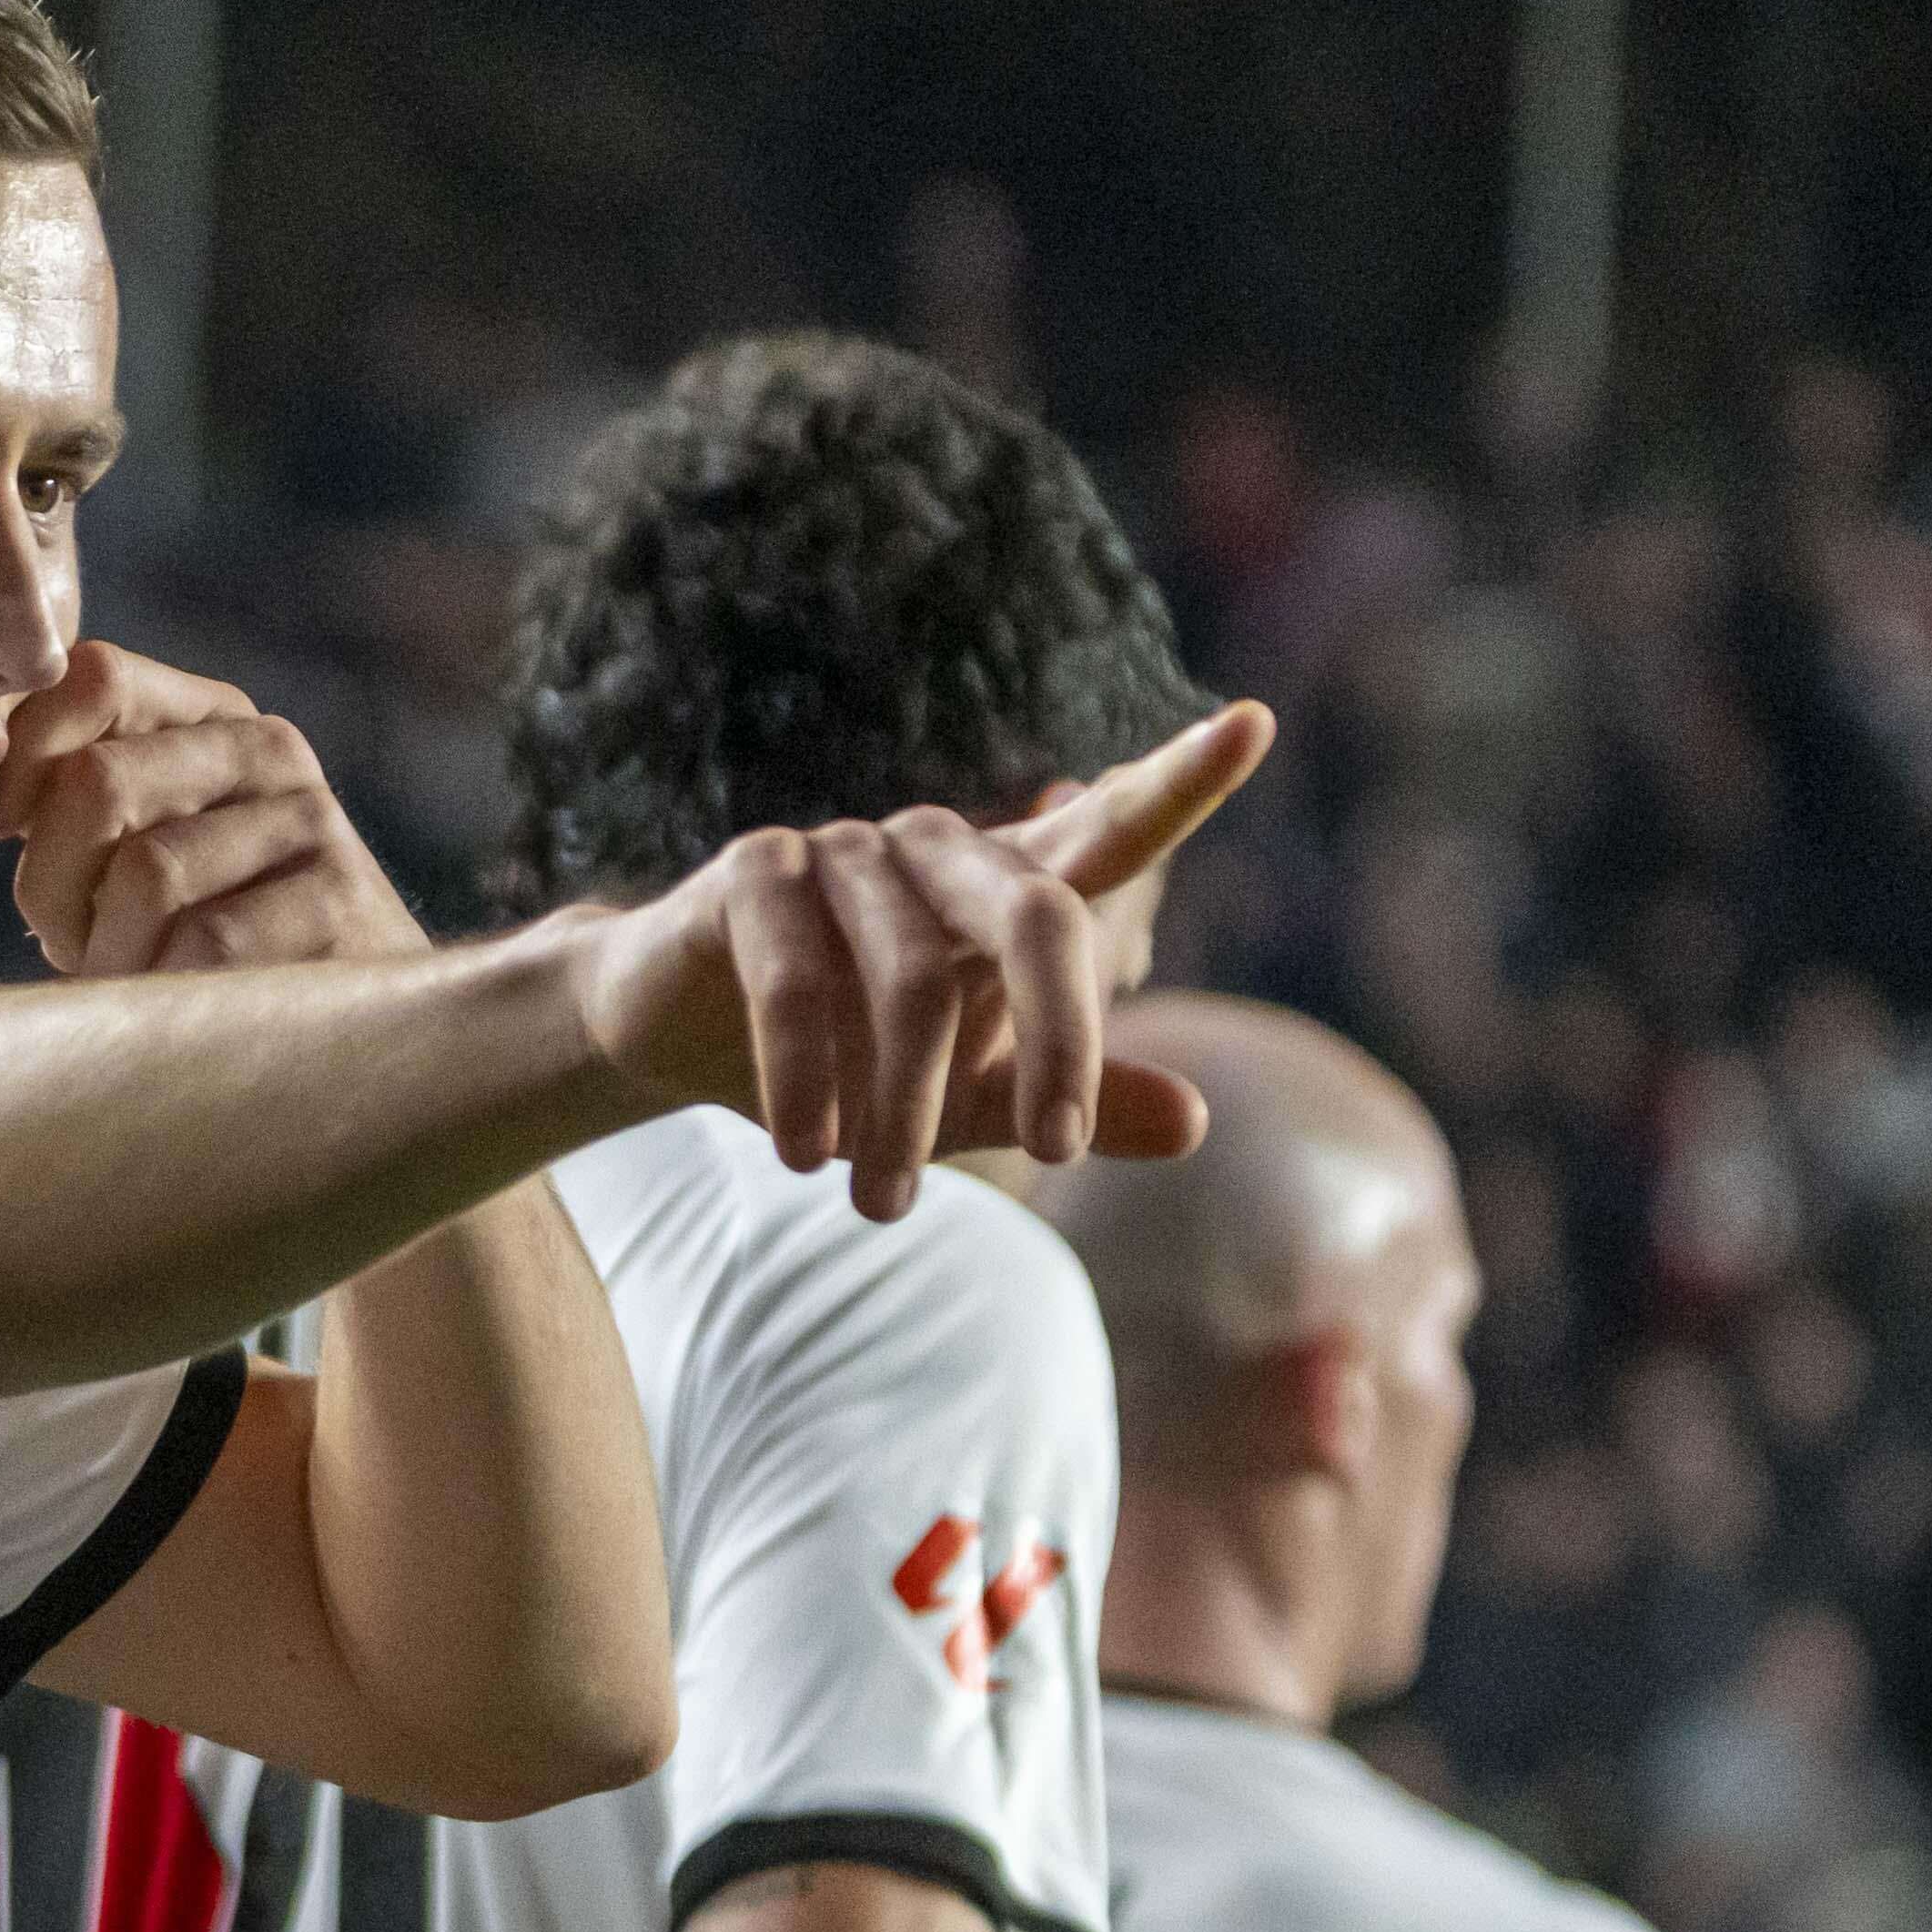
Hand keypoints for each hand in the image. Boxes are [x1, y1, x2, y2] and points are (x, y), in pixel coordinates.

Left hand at [0, 639, 423, 974]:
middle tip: (68, 943)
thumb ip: (69, 798)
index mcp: (206, 717)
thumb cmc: (202, 944)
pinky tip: (178, 1009)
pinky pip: (205, 942)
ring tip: (128, 983)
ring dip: (109, 952)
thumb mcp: (133, 850)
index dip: (21, 754)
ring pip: (148, 872)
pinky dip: (165, 988)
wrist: (343, 1031)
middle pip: (101, 782)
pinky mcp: (339, 902)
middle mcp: (266, 749)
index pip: (93, 676)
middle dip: (54, 882)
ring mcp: (310, 822)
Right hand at [564, 704, 1272, 1217]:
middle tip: (1052, 1153)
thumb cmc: (851, 1061)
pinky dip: (804, 1076)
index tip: (1253, 725)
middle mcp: (940, 851)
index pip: (1110, 830)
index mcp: (1006, 891)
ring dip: (900, 1110)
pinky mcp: (755, 872)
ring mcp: (847, 851)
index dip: (1178, 780)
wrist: (678, 1035)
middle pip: (1040, 918)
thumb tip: (1197, 1122)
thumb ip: (1075, 1105)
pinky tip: (803, 1151)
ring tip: (881, 1206)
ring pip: (913, 982)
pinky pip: (796, 981)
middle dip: (1060, 1043)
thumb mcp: (973, 1100)